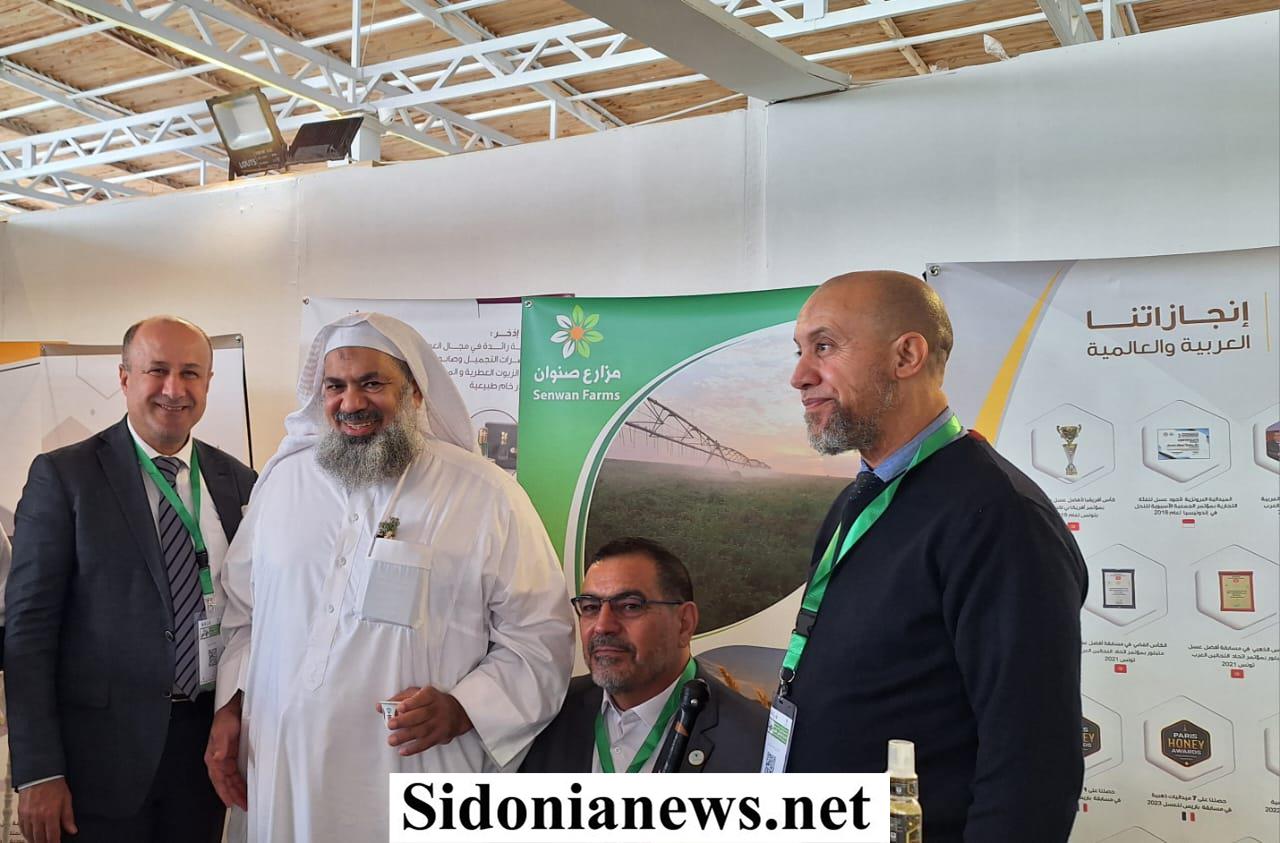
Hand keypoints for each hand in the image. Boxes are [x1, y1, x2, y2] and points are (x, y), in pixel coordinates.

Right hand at [18, 778, 75, 842]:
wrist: (40, 775)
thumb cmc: (55, 785)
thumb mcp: (66, 800)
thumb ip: (68, 817)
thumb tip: (73, 830)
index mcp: (51, 814)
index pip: (52, 836)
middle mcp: (38, 817)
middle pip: (40, 838)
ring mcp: (28, 815)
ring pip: (30, 835)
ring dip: (35, 840)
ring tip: (41, 841)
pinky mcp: (21, 813)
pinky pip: (23, 828)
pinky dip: (27, 834)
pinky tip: (31, 836)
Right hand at [205, 692, 247, 809]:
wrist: (236, 705)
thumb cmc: (227, 715)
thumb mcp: (223, 728)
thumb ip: (221, 743)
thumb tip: (218, 757)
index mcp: (213, 756)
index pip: (219, 778)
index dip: (224, 791)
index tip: (231, 802)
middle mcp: (219, 758)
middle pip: (225, 782)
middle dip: (233, 795)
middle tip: (243, 805)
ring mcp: (227, 757)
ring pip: (231, 779)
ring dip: (237, 790)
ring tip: (245, 802)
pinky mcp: (235, 754)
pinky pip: (236, 772)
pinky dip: (240, 782)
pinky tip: (245, 788)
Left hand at [379, 686, 473, 755]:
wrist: (457, 712)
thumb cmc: (431, 702)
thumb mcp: (419, 693)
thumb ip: (399, 698)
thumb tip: (379, 707)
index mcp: (430, 695)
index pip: (422, 698)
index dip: (411, 703)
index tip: (400, 707)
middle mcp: (436, 709)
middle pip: (421, 715)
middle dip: (405, 721)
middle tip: (390, 725)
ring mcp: (439, 724)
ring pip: (422, 731)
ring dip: (406, 736)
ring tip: (391, 740)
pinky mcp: (439, 736)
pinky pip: (426, 744)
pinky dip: (414, 748)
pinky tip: (402, 751)